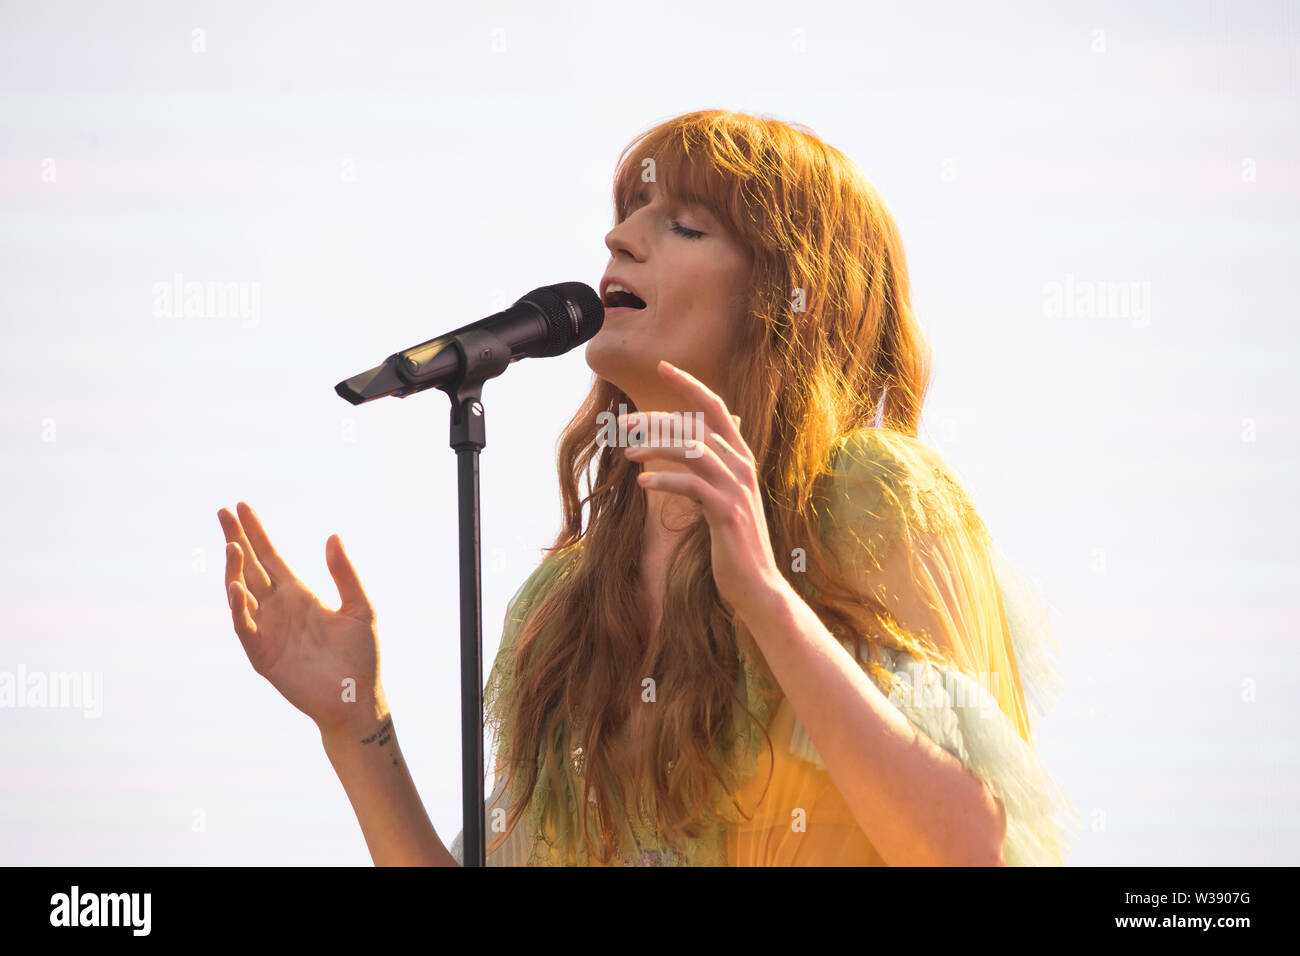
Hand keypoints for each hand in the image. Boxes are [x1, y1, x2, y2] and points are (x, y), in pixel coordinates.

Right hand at [217, 502, 386, 737]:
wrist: (356, 699)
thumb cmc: (360, 657)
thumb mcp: (360, 608)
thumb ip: (344, 574)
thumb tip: (333, 535)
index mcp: (299, 594)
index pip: (271, 556)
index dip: (256, 532)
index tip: (242, 507)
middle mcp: (278, 608)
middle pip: (250, 567)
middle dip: (236, 540)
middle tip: (222, 512)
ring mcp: (267, 630)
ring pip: (241, 594)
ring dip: (235, 571)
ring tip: (233, 546)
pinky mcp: (262, 655)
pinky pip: (245, 627)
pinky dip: (239, 609)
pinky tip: (237, 589)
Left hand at [619, 360, 790, 621]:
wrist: (756, 583)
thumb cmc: (734, 540)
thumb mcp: (724, 495)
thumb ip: (713, 467)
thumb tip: (694, 442)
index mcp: (741, 457)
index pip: (716, 408)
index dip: (690, 385)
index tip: (663, 366)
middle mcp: (742, 466)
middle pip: (696, 426)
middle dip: (657, 420)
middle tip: (624, 424)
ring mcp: (737, 489)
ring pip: (693, 451)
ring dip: (656, 448)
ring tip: (629, 454)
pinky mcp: (728, 513)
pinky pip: (692, 486)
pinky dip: (665, 481)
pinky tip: (643, 483)